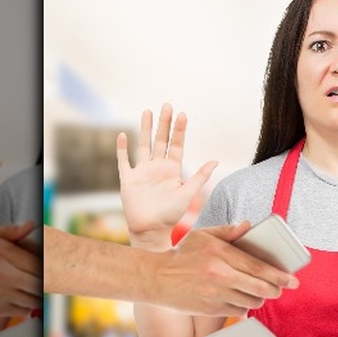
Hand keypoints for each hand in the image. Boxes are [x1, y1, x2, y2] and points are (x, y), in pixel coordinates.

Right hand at [0, 222, 41, 314]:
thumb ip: (10, 231)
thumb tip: (32, 225)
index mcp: (4, 253)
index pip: (39, 262)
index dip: (48, 266)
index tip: (51, 267)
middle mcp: (4, 274)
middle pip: (40, 283)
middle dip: (46, 283)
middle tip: (49, 280)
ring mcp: (1, 294)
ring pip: (34, 299)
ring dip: (38, 295)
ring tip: (36, 289)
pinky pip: (23, 310)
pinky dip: (27, 305)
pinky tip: (23, 298)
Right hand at [117, 105, 217, 246]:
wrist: (153, 232)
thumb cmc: (174, 217)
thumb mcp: (190, 194)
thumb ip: (200, 176)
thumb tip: (215, 161)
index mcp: (172, 171)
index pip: (176, 145)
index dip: (179, 130)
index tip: (182, 114)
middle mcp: (157, 168)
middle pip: (161, 141)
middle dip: (164, 123)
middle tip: (167, 105)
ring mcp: (142, 173)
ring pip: (143, 146)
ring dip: (145, 129)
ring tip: (147, 112)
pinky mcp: (128, 180)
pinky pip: (124, 161)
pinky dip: (122, 149)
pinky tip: (122, 135)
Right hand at [151, 222, 298, 315]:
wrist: (156, 279)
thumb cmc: (182, 254)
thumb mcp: (203, 235)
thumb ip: (228, 231)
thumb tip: (249, 225)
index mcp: (220, 254)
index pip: (258, 267)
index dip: (279, 275)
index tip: (292, 279)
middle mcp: (219, 275)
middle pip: (259, 288)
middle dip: (276, 289)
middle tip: (282, 288)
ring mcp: (215, 294)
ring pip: (251, 301)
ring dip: (260, 298)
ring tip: (261, 292)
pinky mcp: (210, 309)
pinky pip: (238, 311)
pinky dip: (244, 306)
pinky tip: (243, 298)